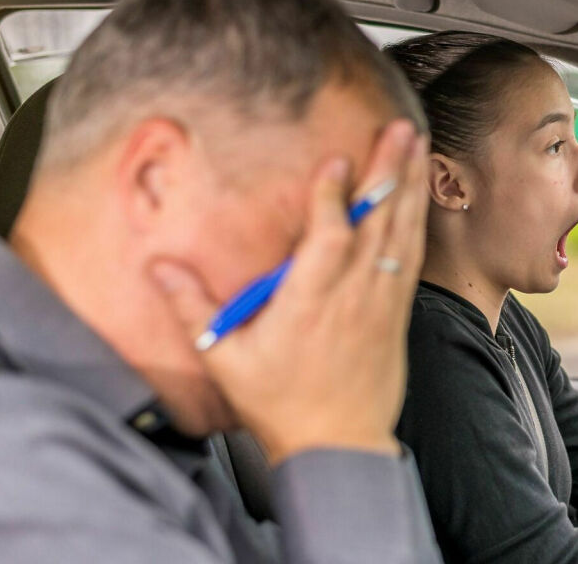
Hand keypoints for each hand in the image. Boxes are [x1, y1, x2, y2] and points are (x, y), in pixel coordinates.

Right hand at [152, 120, 429, 463]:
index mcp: (310, 303)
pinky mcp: (397, 311)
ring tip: (415, 144)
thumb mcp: (226, 359)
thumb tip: (158, 266)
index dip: (332, 198)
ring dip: (410, 186)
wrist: (339, 446)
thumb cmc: (281, 405)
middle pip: (376, 223)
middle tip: (397, 129)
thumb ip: (192, 308)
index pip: (328, 239)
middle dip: (387, 172)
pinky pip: (412, 255)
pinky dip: (416, 219)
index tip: (335, 159)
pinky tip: (420, 194)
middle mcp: (353, 296)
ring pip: (401, 233)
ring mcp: (381, 302)